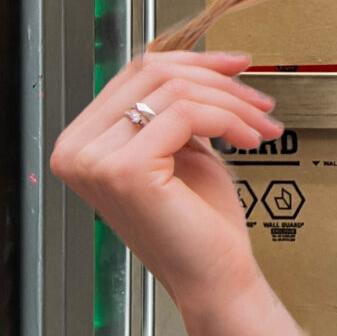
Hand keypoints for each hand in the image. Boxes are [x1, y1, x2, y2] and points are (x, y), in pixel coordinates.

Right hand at [50, 49, 286, 321]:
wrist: (214, 278)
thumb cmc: (200, 220)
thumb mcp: (182, 146)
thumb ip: (173, 104)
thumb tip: (198, 57)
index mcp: (81, 141)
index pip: (136, 72)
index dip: (194, 61)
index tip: (237, 65)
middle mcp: (75, 150)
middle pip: (153, 73)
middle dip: (217, 79)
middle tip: (258, 101)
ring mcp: (94, 161)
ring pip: (174, 91)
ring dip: (231, 102)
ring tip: (260, 125)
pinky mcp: (124, 170)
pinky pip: (185, 114)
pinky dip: (227, 120)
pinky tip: (249, 141)